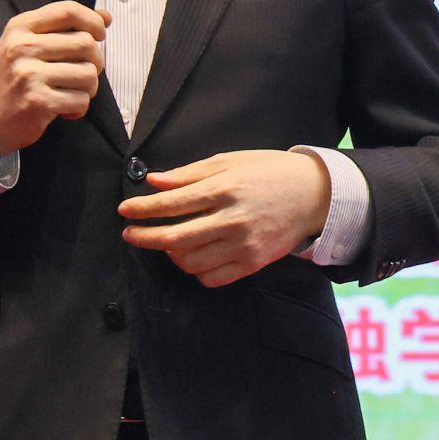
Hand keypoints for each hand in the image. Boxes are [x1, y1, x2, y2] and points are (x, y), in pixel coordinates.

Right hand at [0, 1, 109, 157]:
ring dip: (89, 87)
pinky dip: (79, 107)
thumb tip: (105, 17)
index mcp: (20, 27)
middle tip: (84, 72)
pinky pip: (80, 100)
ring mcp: (29, 75)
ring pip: (88, 73)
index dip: (93, 21)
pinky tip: (65, 109)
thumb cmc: (10, 79)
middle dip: (95, 61)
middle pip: (85, 43)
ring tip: (73, 92)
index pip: (68, 10)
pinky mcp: (37, 102)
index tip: (99, 34)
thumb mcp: (25, 44)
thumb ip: (62, 28)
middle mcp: (23, 47)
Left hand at [118, 150, 331, 287]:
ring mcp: (243, 245)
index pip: (173, 203)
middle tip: (129, 234)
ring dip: (170, 254)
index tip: (125, 210)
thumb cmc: (268, 172)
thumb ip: (190, 174)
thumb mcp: (230, 161)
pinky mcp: (253, 263)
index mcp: (226, 188)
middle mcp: (233, 219)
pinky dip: (195, 270)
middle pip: (176, 238)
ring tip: (166, 241)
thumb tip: (153, 181)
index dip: (143, 209)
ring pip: (191, 262)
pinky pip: (212, 278)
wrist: (313, 195)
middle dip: (145, 237)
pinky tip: (192, 256)